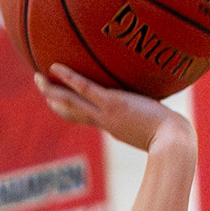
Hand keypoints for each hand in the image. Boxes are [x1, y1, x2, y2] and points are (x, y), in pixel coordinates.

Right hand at [35, 62, 196, 157]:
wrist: (171, 142)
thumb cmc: (169, 135)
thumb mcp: (152, 126)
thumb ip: (146, 117)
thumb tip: (152, 108)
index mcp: (110, 125)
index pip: (84, 116)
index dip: (68, 108)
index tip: (56, 100)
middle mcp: (103, 120)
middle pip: (70, 111)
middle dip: (53, 99)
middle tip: (39, 84)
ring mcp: (106, 113)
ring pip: (71, 102)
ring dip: (52, 90)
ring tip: (38, 76)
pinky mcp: (112, 104)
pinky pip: (86, 89)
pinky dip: (69, 79)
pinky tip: (56, 67)